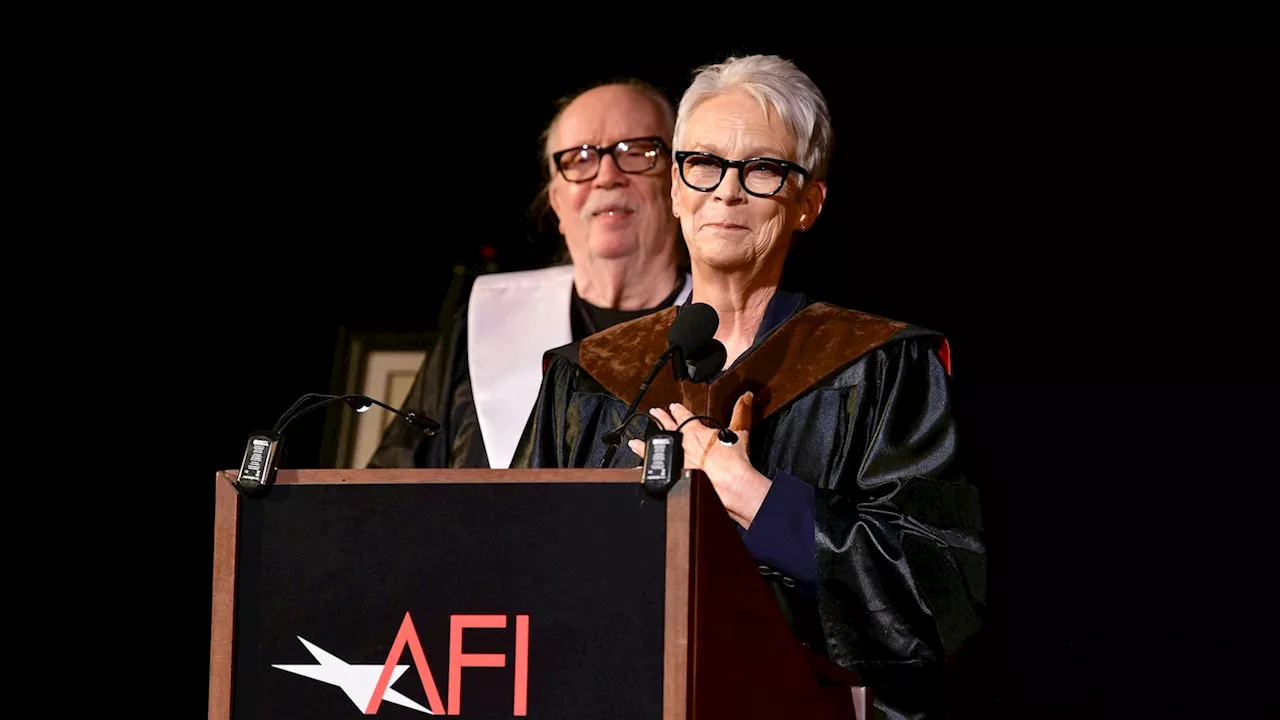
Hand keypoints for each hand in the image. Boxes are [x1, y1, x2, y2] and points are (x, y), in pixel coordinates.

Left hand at [628, 392, 769, 526]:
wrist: (729, 483)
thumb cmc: (733, 461)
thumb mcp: (739, 433)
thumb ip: (741, 412)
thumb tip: (746, 396)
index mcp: (696, 432)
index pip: (685, 417)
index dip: (678, 410)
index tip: (673, 406)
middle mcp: (682, 444)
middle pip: (667, 429)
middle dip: (660, 420)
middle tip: (653, 414)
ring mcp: (675, 460)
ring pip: (655, 449)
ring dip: (644, 445)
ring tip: (634, 442)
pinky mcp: (673, 475)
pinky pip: (654, 472)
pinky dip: (645, 471)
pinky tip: (638, 471)